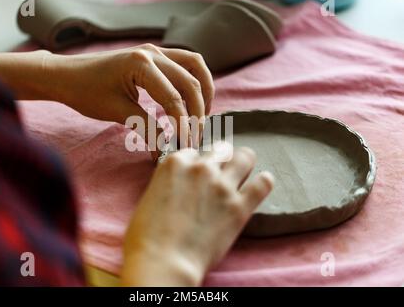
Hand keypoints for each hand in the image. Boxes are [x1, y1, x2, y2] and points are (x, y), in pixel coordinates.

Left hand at [0, 44, 214, 158]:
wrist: (66, 75)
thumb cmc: (86, 92)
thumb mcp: (117, 112)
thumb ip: (146, 128)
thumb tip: (167, 149)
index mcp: (141, 64)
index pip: (173, 98)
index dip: (183, 124)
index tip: (186, 145)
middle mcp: (152, 52)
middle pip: (190, 81)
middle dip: (197, 111)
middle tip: (195, 135)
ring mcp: (154, 50)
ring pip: (194, 65)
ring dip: (202, 90)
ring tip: (201, 115)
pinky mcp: (153, 54)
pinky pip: (184, 62)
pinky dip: (192, 81)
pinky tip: (189, 100)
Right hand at [121, 143, 273, 285]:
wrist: (164, 261)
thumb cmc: (147, 236)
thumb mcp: (150, 197)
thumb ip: (168, 183)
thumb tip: (178, 186)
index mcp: (176, 163)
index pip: (194, 152)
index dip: (196, 164)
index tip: (197, 176)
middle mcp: (201, 168)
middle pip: (220, 150)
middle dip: (220, 160)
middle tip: (219, 174)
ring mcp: (222, 186)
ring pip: (244, 158)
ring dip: (243, 164)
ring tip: (242, 174)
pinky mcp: (239, 207)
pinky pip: (263, 184)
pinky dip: (264, 183)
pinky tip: (261, 183)